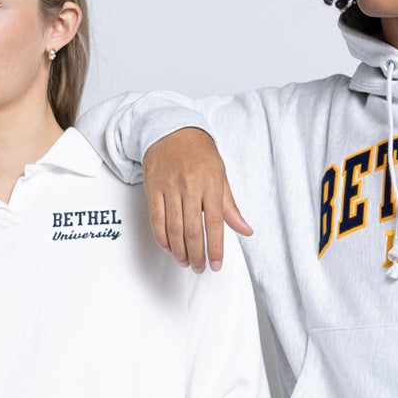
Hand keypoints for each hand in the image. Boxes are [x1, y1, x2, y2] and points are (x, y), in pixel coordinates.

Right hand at [143, 129, 251, 272]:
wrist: (171, 129)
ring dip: (179, 251)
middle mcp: (190, 186)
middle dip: (197, 255)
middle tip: (199, 268)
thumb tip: (245, 230)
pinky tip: (168, 248)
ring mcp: (169, 187)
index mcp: (210, 183)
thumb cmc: (199, 153)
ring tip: (185, 261)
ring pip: (173, 228)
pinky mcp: (152, 188)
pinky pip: (156, 219)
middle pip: (193, 230)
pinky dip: (162, 238)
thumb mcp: (220, 175)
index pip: (215, 223)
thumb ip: (230, 207)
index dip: (216, 248)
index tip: (216, 264)